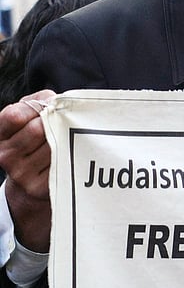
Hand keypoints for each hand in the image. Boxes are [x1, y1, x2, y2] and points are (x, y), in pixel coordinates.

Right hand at [0, 91, 55, 251]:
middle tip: (64, 123)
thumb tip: (55, 100)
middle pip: (38, 129)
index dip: (35, 108)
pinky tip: (71, 152)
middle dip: (55, 122)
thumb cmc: (34, 141)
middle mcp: (6, 155)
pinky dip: (72, 153)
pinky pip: (64, 162)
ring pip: (54, 145)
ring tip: (68, 138)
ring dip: (66, 138)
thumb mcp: (28, 118)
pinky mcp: (40, 187)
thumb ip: (38, 102)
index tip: (47, 108)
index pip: (13, 116)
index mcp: (0, 136)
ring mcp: (21, 174)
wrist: (30, 183)